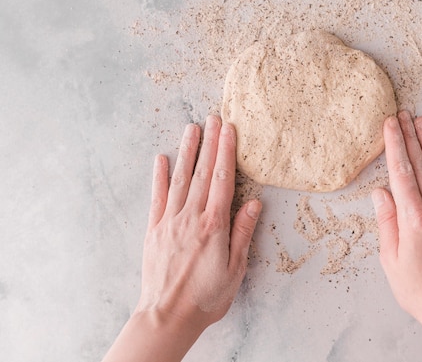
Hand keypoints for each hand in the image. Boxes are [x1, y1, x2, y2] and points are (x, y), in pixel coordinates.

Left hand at [138, 115, 261, 328]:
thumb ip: (242, 232)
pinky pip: (157, 197)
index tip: (229, 130)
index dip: (226, 152)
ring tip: (191, 129)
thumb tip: (253, 203)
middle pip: (201, 173)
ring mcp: (169, 221)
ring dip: (186, 152)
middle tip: (212, 118)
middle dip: (209, 143)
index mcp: (213, 225)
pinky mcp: (154, 230)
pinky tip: (161, 159)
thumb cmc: (206, 297)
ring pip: (179, 179)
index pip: (221, 179)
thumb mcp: (235, 269)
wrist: (167, 316)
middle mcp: (190, 217)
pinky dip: (158, 177)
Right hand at [372, 111, 421, 361]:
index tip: (390, 124)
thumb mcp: (391, 260)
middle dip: (411, 137)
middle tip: (404, 114)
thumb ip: (386, 223)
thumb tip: (380, 193)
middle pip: (421, 166)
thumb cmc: (420, 290)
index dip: (394, 146)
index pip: (402, 173)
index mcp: (414, 220)